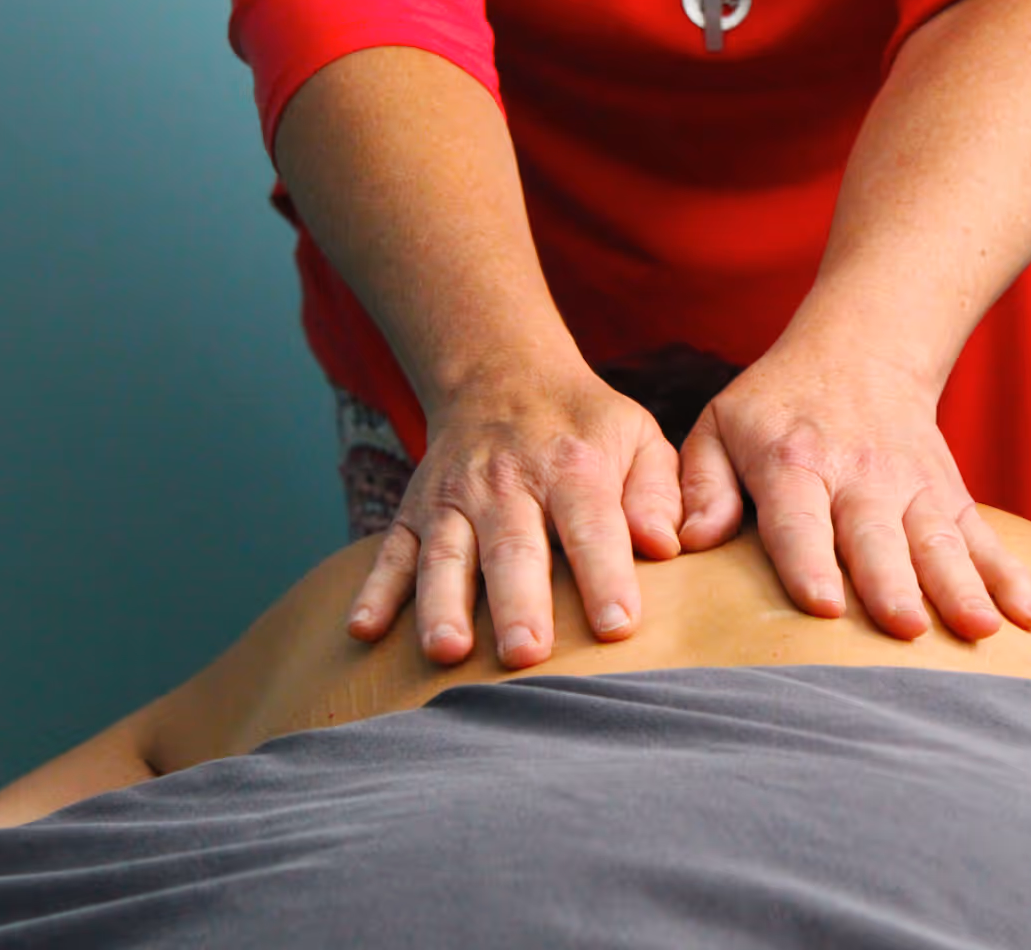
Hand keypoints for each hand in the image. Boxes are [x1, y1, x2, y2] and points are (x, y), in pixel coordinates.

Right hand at [345, 362, 683, 667]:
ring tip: (448, 652)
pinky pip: (389, 553)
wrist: (503, 376)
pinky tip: (364, 631)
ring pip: (445, 555)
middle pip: (512, 548)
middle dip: (517, 602)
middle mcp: (506, 482)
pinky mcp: (413, 512)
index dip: (605, 575)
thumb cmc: (585, 428)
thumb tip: (666, 547)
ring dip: (442, 604)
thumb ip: (657, 493)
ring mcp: (452, 498)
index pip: (591, 525)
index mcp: (572, 466)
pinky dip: (374, 591)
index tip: (617, 626)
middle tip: (526, 654)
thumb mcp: (637, 437)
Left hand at [676, 341, 1030, 641]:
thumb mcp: (720, 425)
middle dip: (893, 583)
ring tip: (980, 632)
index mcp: (792, 460)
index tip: (823, 606)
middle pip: (877, 535)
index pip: (798, 518)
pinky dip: (1011, 575)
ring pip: (939, 539)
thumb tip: (688, 541)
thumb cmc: (776, 406)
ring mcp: (912, 485)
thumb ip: (700, 484)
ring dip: (962, 586)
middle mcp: (858, 473)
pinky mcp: (949, 494)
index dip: (809, 561)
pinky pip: (984, 537)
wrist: (861, 348)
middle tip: (907, 628)